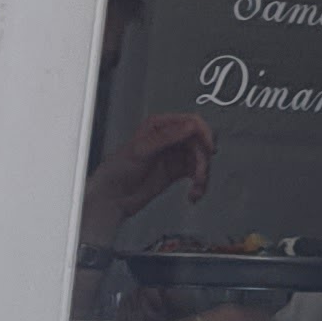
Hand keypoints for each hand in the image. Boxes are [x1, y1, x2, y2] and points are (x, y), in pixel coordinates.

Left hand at [81, 112, 215, 238]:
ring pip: (200, 160)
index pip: (192, 123)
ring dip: (202, 175)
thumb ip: (167, 137)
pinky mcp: (176, 172)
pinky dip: (199, 184)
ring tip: (196, 189)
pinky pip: (195, 174)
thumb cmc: (118, 170)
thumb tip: (191, 126)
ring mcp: (174, 155)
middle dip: (203, 161)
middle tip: (199, 176)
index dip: (204, 134)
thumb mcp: (141, 150)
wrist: (111, 198)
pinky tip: (194, 194)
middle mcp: (170, 138)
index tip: (209, 150)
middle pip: (199, 143)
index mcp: (160, 126)